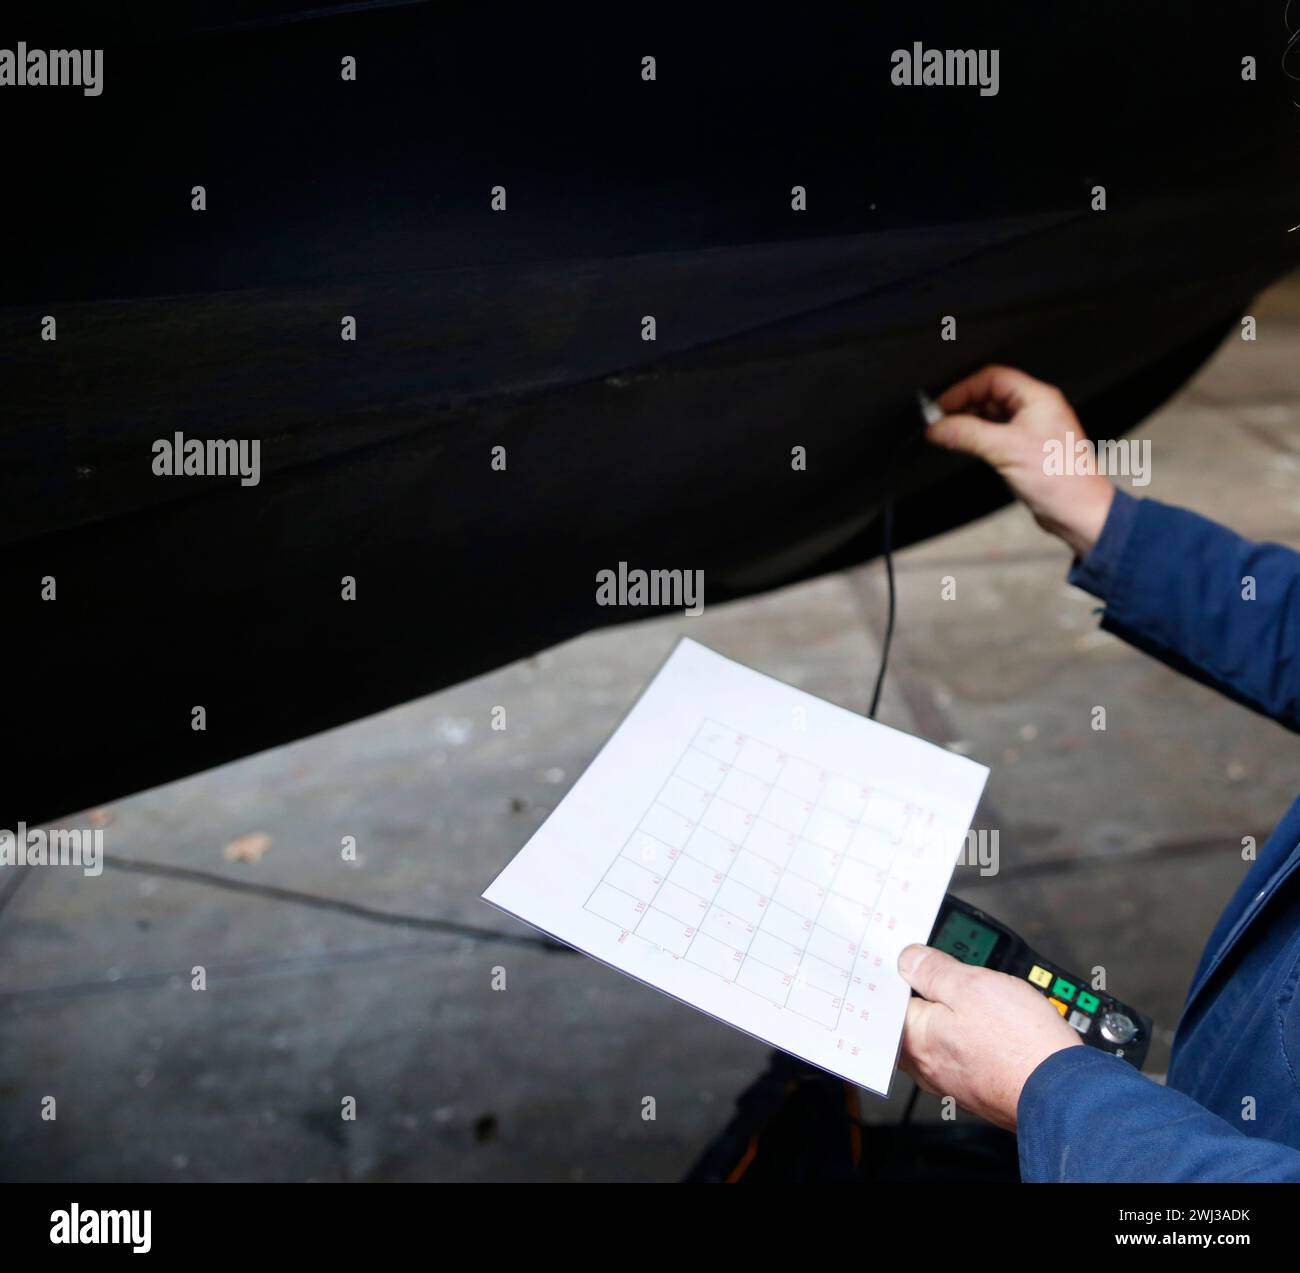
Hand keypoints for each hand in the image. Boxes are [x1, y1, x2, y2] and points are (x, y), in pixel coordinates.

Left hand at [897, 943, 1082, 1130]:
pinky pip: (962, 1053)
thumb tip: (909, 959)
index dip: (896, 973)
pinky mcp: (978, 1086)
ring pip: (938, 1036)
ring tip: (973, 993)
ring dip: (949, 1014)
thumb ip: (933, 970)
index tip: (906, 957)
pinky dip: (969, 1035)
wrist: (1063, 1091)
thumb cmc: (1020, 1044)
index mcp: (915, 1038)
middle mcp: (927, 1065)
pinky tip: (988, 1023)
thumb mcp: (972, 986)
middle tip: (943, 969)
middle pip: (911, 1019)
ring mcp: (952, 1079)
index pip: (887, 999)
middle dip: (922, 993)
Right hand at [927, 365, 1114, 557]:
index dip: (963, 389)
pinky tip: (963, 445)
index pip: (992, 378)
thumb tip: (938, 427)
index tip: (941, 406)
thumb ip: (968, 435)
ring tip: (947, 434)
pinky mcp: (1023, 447)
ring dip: (967, 422)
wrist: (1077, 510)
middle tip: (939, 421)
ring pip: (990, 414)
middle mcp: (1035, 409)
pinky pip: (994, 433)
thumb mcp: (1006, 449)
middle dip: (962, 405)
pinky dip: (976, 436)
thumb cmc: (1061, 478)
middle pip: (989, 394)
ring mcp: (1029, 428)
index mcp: (1037, 397)